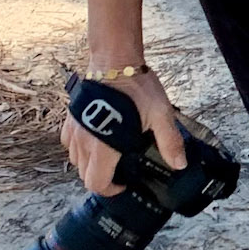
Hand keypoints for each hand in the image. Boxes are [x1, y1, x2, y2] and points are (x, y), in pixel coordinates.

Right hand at [60, 69, 186, 196]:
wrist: (114, 60)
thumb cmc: (135, 86)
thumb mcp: (160, 114)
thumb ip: (169, 141)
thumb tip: (179, 164)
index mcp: (104, 146)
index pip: (96, 183)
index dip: (109, 189)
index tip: (123, 184)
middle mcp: (84, 141)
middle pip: (84, 175)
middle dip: (101, 178)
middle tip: (119, 171)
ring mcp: (75, 129)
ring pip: (75, 160)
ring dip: (90, 164)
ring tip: (109, 155)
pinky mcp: (71, 117)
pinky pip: (68, 143)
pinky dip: (79, 148)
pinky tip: (95, 140)